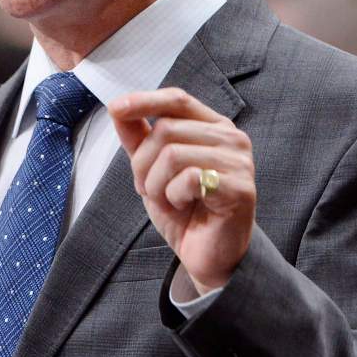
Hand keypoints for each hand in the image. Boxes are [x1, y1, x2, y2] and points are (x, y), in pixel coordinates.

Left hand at [108, 88, 255, 294]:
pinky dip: (173, 196)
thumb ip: (138, 138)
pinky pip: (188, 178)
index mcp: (212, 126)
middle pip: (166, 129)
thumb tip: (118, 108)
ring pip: (172, 153)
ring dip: (156, 183)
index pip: (177, 99)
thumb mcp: (152, 170)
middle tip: (147, 188)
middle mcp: (230, 138)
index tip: (115, 108)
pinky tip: (183, 206)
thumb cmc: (185, 211)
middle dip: (143, 163)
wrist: (208, 256)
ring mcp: (238, 161)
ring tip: (166, 200)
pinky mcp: (240, 187)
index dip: (144, 100)